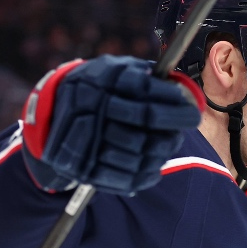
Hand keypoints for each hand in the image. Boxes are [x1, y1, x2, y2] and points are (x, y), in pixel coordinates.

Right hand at [22, 54, 203, 194]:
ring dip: (158, 155)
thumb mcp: (121, 69)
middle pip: (145, 126)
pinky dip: (145, 175)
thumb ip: (152, 79)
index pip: (149, 95)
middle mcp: (94, 104)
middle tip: (176, 136)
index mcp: (107, 78)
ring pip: (138, 154)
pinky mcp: (83, 165)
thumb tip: (190, 96)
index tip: (192, 114)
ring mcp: (86, 136)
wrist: (54, 109)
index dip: (176, 107)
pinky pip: (124, 178)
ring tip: (162, 150)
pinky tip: (151, 167)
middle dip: (169, 134)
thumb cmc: (102, 87)